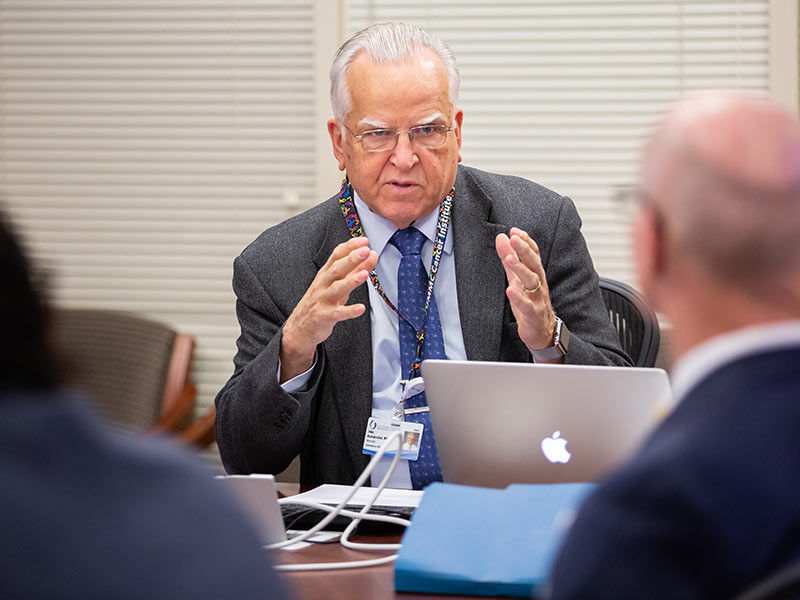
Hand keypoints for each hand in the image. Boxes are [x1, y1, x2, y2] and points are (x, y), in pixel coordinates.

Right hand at [279, 237, 377, 381]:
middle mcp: (323, 284)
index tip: (363, 240)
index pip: (336, 256)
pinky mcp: (324, 316)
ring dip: (350, 281)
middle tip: (365, 250)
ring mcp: (323, 300)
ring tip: (364, 274)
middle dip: (351, 259)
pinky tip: (360, 308)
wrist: (300, 327)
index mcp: (326, 274)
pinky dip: (349, 311)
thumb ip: (355, 269)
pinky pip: (338, 313)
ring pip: (337, 288)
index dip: (350, 247)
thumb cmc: (321, 301)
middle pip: (337, 269)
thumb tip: (371, 254)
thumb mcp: (337, 283)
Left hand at [495, 227, 557, 352]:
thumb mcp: (517, 279)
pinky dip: (518, 297)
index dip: (526, 242)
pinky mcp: (533, 314)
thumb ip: (510, 259)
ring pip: (532, 282)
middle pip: (534, 264)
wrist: (542, 332)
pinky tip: (509, 290)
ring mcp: (537, 299)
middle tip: (514, 238)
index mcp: (536, 275)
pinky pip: (527, 305)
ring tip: (509, 259)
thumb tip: (502, 238)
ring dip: (521, 269)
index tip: (514, 231)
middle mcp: (539, 284)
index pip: (534, 254)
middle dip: (524, 250)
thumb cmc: (530, 303)